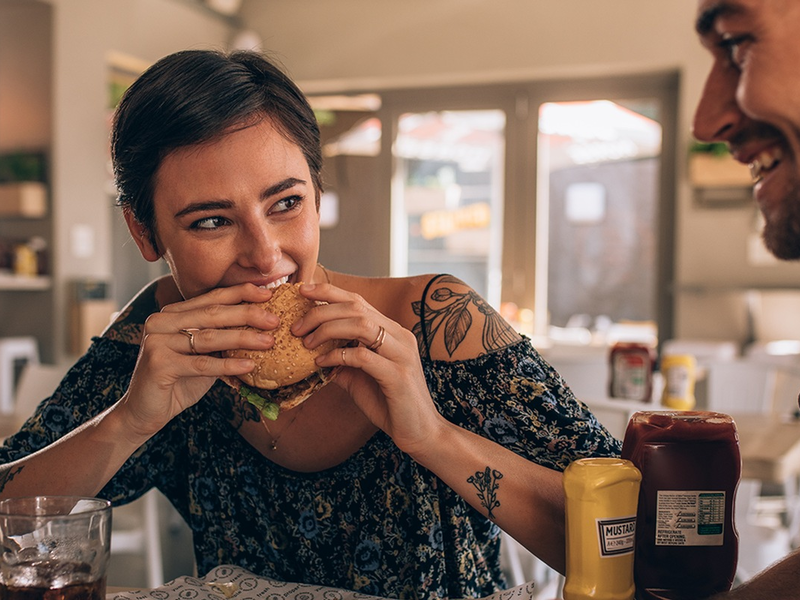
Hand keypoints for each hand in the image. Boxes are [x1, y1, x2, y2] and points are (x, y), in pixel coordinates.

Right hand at [118, 284, 277, 439]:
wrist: (145, 411)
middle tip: (276, 320)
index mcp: (173, 313)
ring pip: (209, 337)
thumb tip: (261, 324)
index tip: (269, 294)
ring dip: (244, 339)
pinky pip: (202, 364)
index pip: (212, 298)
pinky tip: (250, 366)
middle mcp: (162, 321)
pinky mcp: (158, 364)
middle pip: (213, 314)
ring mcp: (157, 341)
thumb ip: (221, 337)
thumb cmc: (179, 381)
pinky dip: (228, 365)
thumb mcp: (202, 354)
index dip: (242, 294)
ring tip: (270, 342)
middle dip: (248, 315)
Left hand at [292, 283, 445, 455]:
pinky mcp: (398, 375)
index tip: (303, 290)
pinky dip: (337, 355)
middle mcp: (400, 336)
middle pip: (357, 308)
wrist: (419, 432)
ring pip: (361, 325)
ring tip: (306, 342)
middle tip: (296, 327)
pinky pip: (362, 356)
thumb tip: (312, 353)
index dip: (330, 292)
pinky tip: (321, 363)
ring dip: (327, 330)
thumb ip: (341, 362)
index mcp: (392, 332)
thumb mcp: (360, 378)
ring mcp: (402, 354)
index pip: (359, 301)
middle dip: (321, 312)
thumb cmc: (390, 404)